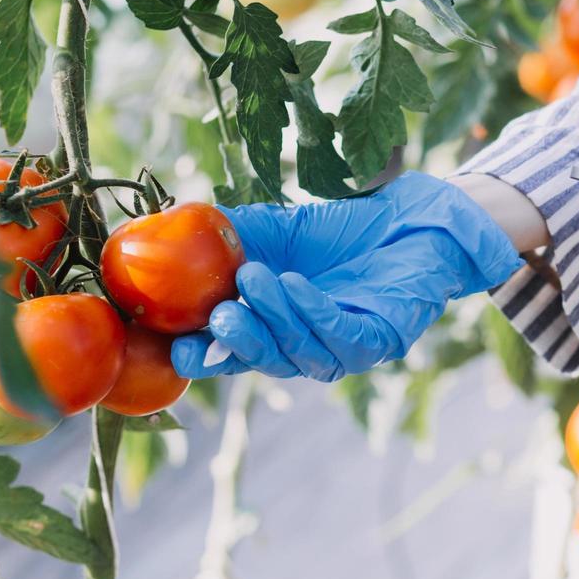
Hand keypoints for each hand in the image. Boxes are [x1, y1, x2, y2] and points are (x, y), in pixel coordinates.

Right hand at [171, 172, 521, 381]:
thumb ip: (228, 238)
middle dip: (239, 342)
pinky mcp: (380, 340)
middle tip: (217, 316)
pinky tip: (297, 284)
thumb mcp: (274, 230)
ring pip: (302, 351)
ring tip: (255, 277)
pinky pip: (342, 337)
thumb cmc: (341, 230)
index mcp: (275, 328)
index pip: (233, 356)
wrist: (409, 217)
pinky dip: (315, 313)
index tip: (177, 348)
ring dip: (275, 317)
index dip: (206, 358)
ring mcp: (344, 348)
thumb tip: (169, 232)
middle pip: (266, 360)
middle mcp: (307, 346)